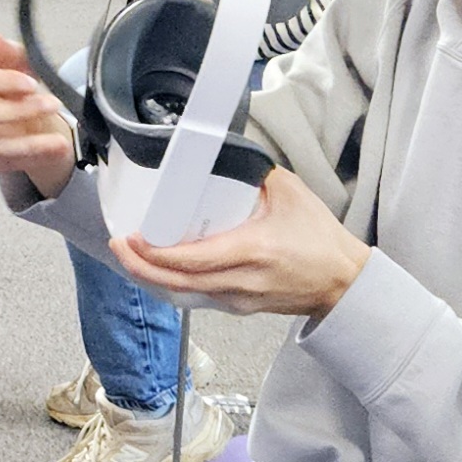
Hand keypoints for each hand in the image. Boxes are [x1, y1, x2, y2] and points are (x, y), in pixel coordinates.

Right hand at [0, 31, 73, 193]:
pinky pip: (0, 163)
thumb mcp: (17, 60)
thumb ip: (5, 50)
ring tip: (59, 139)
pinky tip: (52, 150)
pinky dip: (29, 158)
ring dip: (28, 143)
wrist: (23, 110)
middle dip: (19, 112)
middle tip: (52, 105)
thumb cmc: (16, 79)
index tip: (30, 83)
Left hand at [110, 168, 369, 318]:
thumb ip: (254, 172)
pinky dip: (172, 283)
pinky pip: (196, 296)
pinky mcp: (238, 306)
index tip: (133, 237)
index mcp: (253, 251)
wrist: (342, 283)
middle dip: (140, 267)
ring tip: (130, 254)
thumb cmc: (320, 240)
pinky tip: (157, 268)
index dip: (156, 254)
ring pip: (183, 293)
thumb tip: (221, 154)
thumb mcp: (290, 193)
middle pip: (177, 283)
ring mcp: (238, 299)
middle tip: (119, 246)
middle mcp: (241, 281)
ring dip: (152, 276)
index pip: (192, 259)